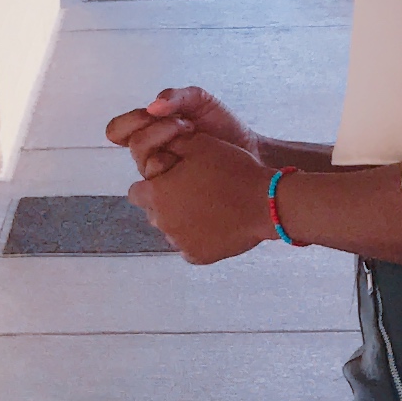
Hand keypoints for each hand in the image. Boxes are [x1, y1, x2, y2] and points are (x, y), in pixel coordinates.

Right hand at [104, 86, 257, 178]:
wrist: (251, 150)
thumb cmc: (222, 125)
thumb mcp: (199, 100)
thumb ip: (176, 96)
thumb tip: (153, 106)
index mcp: (150, 132)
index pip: (117, 131)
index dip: (129, 122)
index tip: (154, 112)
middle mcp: (152, 155)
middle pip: (135, 147)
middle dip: (159, 131)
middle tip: (185, 124)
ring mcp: (164, 176)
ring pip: (148, 168)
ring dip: (171, 149)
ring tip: (195, 140)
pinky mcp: (178, 192)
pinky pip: (164, 186)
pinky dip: (180, 167)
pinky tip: (200, 159)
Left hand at [126, 132, 277, 265]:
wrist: (265, 202)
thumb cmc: (232, 169)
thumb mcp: (199, 144)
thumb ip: (171, 146)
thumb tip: (158, 149)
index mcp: (157, 193)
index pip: (136, 191)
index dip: (152, 184)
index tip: (170, 179)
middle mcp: (162, 220)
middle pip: (152, 212)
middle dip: (165, 202)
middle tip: (191, 192)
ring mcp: (179, 241)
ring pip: (170, 230)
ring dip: (181, 219)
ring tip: (207, 207)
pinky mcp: (197, 256)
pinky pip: (189, 246)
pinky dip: (198, 237)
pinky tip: (215, 224)